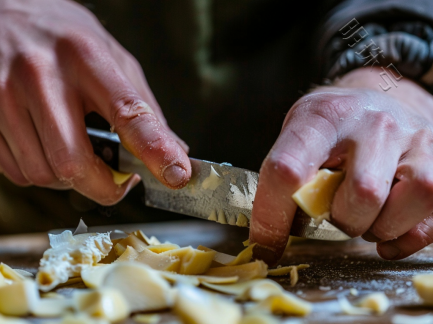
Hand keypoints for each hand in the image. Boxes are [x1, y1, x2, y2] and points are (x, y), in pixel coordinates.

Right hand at [0, 0, 190, 203]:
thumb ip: (143, 106)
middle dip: (102, 186)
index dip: (155, 149)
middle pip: (74, 163)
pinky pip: (16, 171)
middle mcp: (41, 75)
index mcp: (86, 57)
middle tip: (115, 181)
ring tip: (77, 151)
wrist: (2, 13)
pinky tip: (48, 147)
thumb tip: (176, 150)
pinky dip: (40, 171)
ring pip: (42, 174)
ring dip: (69, 178)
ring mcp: (3, 95)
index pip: (128, 112)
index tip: (175, 174)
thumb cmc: (65, 39)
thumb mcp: (112, 58)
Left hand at [250, 67, 432, 264]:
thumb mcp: (301, 132)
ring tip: (364, 214)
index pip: (288, 169)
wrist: (383, 96)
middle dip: (341, 219)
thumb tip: (271, 234)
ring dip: (374, 227)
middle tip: (335, 210)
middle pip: (359, 195)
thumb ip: (287, 174)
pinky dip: (404, 238)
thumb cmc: (335, 123)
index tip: (265, 244)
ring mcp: (414, 140)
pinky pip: (428, 222)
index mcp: (323, 117)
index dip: (272, 216)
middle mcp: (373, 124)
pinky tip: (389, 228)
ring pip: (397, 210)